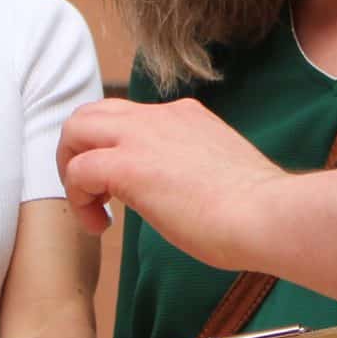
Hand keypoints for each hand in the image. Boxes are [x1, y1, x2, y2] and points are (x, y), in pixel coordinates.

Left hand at [56, 96, 283, 264]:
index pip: (129, 116)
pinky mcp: (128, 165)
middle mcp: (159, 116)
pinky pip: (78, 171)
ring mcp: (142, 136)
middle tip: (94, 192)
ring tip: (90, 206)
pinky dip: (78, 199)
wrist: (265, 213)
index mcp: (184, 116)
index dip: (114, 147)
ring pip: (77, 128)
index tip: (122, 186)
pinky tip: (100, 225)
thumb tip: (180, 190)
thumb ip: (192, 167)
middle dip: (80, 150)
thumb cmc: (254, 209)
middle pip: (93, 112)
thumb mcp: (217, 170)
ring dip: (71, 167)